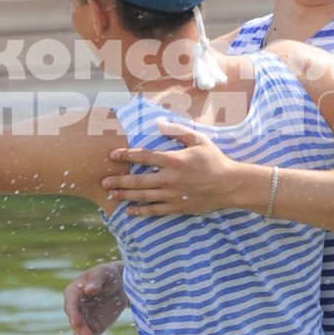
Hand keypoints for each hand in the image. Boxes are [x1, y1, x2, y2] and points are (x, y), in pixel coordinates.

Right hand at [63, 261, 127, 334]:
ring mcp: (83, 319)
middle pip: (75, 321)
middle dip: (81, 330)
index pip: (71, 304)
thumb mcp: (103, 273)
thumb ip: (96, 281)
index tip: (76, 322)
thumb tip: (89, 290)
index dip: (73, 313)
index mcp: (73, 292)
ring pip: (80, 332)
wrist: (121, 285)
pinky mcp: (93, 327)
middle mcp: (75, 307)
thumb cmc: (108, 275)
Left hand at [103, 120, 241, 215]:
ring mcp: (173, 195)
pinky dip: (141, 211)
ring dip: (126, 196)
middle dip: (119, 181)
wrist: (229, 185)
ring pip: (144, 196)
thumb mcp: (199, 140)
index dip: (127, 155)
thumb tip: (158, 123)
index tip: (112, 155)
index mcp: (174, 160)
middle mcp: (170, 179)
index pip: (145, 157)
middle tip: (104, 182)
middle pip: (139, 180)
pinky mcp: (178, 207)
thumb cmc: (214, 160)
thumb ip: (178, 131)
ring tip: (111, 195)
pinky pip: (156, 210)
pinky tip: (129, 211)